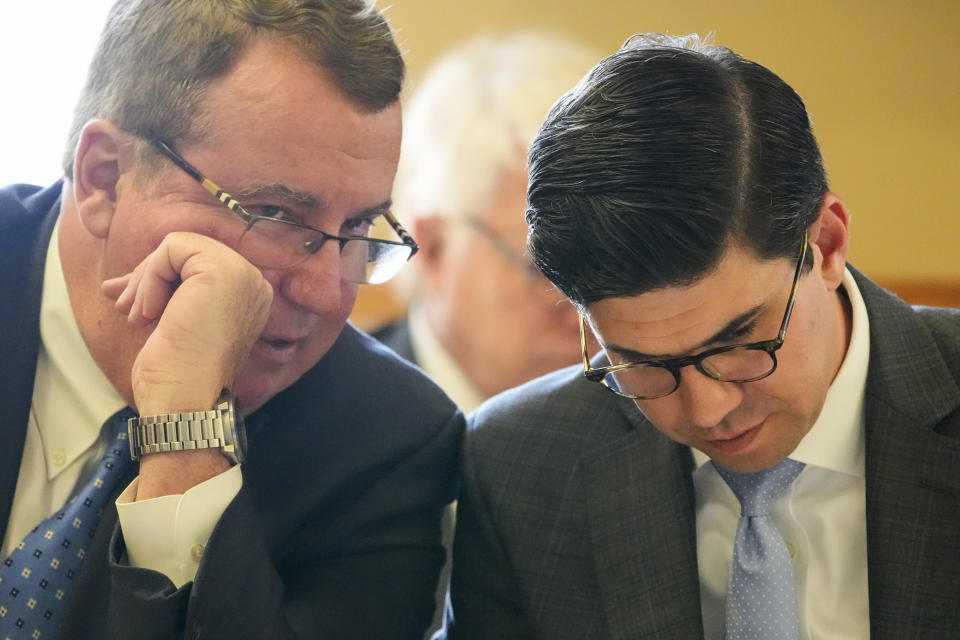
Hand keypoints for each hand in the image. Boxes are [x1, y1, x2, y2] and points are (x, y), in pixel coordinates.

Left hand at [103, 232, 271, 495]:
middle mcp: (254, 283)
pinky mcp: (222, 272)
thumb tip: (118, 282)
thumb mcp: (172, 324)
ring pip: (179, 245)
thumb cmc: (177, 376)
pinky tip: (149, 312)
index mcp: (249, 296)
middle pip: (188, 250)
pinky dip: (149, 277)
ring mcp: (243, 275)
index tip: (131, 305)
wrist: (185, 405)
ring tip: (138, 315)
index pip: (197, 263)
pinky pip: (173, 248)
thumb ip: (162, 296)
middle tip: (127, 309)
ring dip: (147, 279)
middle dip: (149, 275)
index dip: (159, 278)